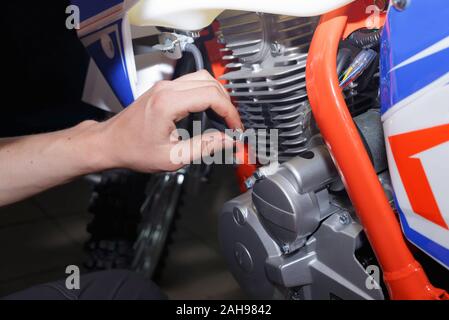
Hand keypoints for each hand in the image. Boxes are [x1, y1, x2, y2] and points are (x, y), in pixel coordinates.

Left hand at [97, 70, 242, 172]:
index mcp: (168, 103)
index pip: (211, 96)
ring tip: (224, 117)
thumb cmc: (133, 150)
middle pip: (210, 82)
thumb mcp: (172, 157)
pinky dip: (206, 93)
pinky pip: (192, 83)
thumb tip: (227, 141)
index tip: (235, 127)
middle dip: (227, 103)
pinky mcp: (163, 89)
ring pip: (202, 78)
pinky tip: (209, 110)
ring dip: (218, 95)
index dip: (230, 112)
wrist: (109, 143)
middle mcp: (166, 89)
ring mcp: (164, 86)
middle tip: (232, 124)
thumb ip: (203, 147)